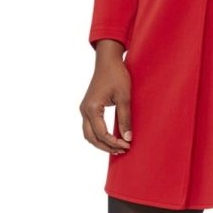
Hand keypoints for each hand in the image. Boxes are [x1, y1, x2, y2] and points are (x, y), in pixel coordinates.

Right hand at [80, 40, 133, 155]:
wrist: (108, 61)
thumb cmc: (117, 76)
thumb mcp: (124, 97)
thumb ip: (125, 118)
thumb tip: (128, 138)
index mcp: (92, 108)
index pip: (101, 134)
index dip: (114, 142)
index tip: (127, 145)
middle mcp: (84, 110)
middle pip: (91, 138)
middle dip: (106, 147)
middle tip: (122, 150)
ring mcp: (84, 109)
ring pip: (88, 134)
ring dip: (101, 143)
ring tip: (117, 147)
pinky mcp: (88, 107)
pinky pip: (90, 127)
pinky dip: (98, 136)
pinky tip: (111, 138)